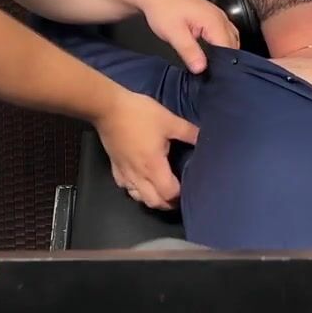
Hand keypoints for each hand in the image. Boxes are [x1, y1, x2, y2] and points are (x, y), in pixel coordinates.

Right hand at [95, 90, 198, 210]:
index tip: (189, 189)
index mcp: (153, 166)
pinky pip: (126, 188)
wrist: (107, 109)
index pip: (169, 194)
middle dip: (168, 204)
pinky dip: (136, 191)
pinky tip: (142, 182)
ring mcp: (125, 174)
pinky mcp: (115, 169)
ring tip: (161, 191)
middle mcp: (138, 175)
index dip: (180, 196)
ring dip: (152, 199)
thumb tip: (204, 139)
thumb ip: (188, 132)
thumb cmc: (139, 114)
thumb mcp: (169, 120)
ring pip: (139, 198)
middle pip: (154, 203)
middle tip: (177, 195)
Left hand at [140, 0, 239, 73]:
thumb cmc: (162, 8)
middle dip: (227, 61)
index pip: (229, 49)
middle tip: (215, 76)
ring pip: (231, 39)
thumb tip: (201, 68)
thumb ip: (190, 52)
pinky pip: (224, 33)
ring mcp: (216, 16)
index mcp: (214, 21)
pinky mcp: (211, 17)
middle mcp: (219, 17)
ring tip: (214, 68)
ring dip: (225, 53)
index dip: (224, 66)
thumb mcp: (174, 34)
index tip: (217, 78)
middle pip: (233, 45)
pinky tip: (212, 55)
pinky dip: (221, 45)